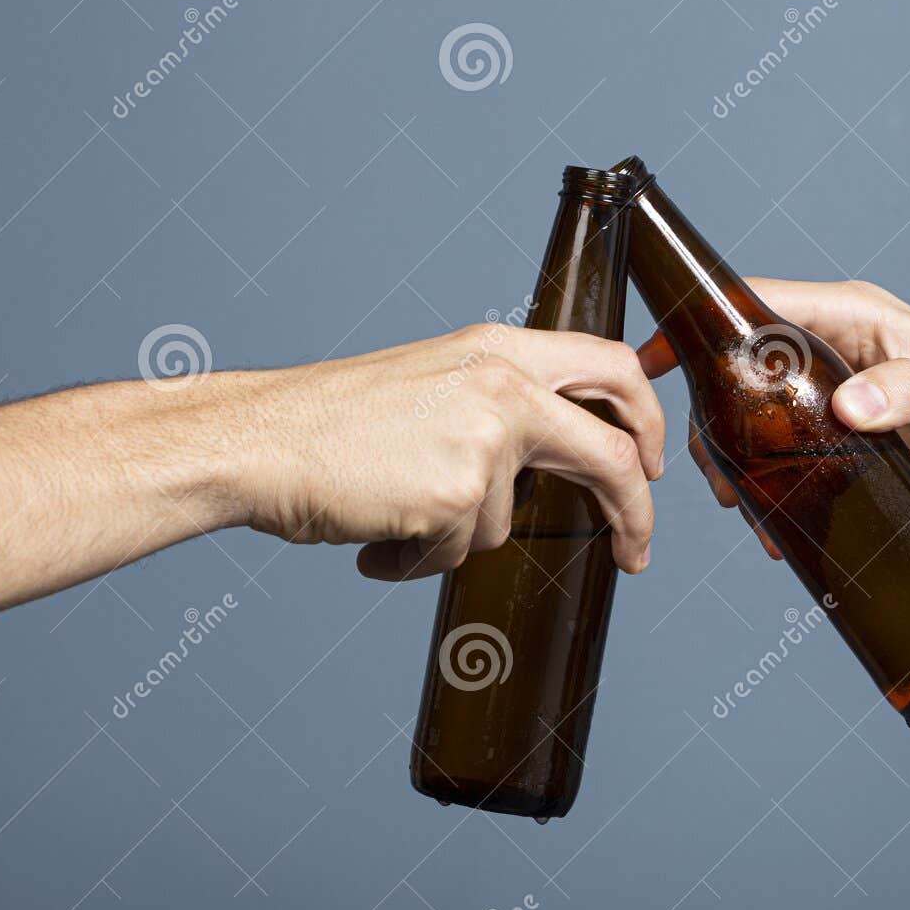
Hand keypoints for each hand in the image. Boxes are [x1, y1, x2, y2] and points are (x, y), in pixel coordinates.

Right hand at [222, 324, 664, 579]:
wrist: (257, 440)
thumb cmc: (331, 421)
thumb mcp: (433, 380)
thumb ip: (497, 402)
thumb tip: (552, 456)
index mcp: (499, 349)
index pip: (613, 367)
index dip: (647, 418)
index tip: (652, 462)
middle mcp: (503, 387)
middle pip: (612, 455)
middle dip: (636, 512)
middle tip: (636, 552)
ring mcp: (483, 442)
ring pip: (504, 523)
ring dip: (451, 536)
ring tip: (391, 508)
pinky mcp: (455, 497)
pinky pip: (454, 553)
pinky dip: (413, 560)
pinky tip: (375, 531)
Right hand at [638, 277, 909, 544]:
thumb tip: (851, 403)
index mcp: (857, 319)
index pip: (756, 302)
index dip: (698, 324)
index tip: (654, 357)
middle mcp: (838, 356)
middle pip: (739, 370)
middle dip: (710, 417)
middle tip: (707, 471)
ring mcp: (836, 406)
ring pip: (753, 424)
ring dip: (734, 465)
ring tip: (739, 508)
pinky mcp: (844, 454)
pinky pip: (783, 467)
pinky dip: (766, 494)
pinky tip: (773, 529)